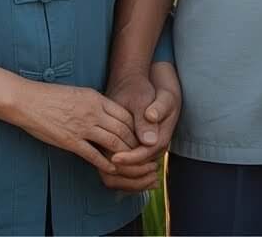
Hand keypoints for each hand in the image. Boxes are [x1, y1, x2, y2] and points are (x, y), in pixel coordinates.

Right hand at [10, 82, 138, 174]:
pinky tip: (111, 169)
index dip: (135, 127)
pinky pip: (94, 155)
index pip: (125, 114)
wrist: (27, 100)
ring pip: (113, 142)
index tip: (139, 136)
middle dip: (134, 143)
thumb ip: (94, 102)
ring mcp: (82, 127)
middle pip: (123, 129)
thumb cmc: (50, 95)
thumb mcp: (77, 92)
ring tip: (130, 162)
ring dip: (124, 154)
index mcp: (95, 98)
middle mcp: (92, 111)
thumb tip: (106, 112)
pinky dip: (105, 163)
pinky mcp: (71, 141)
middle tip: (141, 153)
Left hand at [100, 62, 182, 189]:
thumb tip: (150, 138)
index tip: (113, 157)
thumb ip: (153, 114)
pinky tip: (101, 164)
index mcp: (160, 137)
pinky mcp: (135, 149)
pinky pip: (128, 167)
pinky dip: (117, 169)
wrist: (137, 88)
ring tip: (101, 167)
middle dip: (124, 171)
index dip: (130, 158)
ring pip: (134, 171)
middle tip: (103, 166)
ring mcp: (145, 150)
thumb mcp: (146, 99)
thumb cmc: (141, 90)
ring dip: (119, 173)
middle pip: (141, 169)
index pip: (145, 155)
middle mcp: (154, 148)